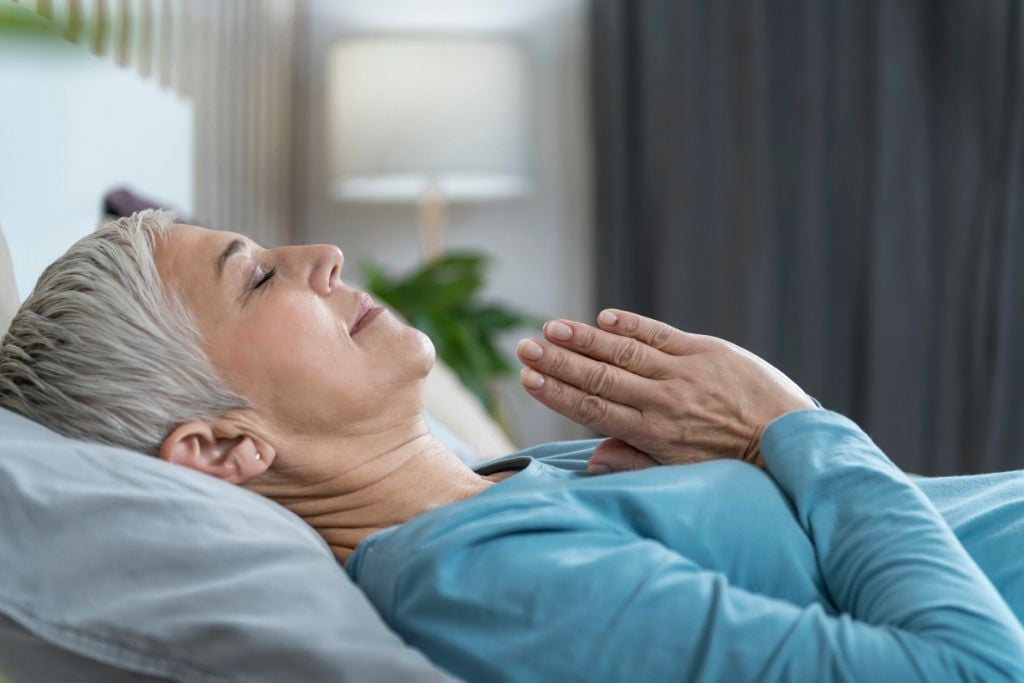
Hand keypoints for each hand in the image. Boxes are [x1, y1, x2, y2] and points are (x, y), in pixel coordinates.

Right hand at [516, 309, 816, 472]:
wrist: (791, 442)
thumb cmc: (734, 464)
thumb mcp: (682, 474)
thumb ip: (635, 461)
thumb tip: (592, 459)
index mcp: (654, 434)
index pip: (593, 409)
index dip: (557, 392)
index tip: (527, 378)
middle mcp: (664, 401)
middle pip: (599, 377)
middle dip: (558, 361)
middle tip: (523, 347)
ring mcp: (685, 372)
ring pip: (624, 353)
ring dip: (584, 339)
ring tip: (551, 328)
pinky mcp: (708, 351)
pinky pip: (661, 334)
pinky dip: (631, 325)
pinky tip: (603, 317)